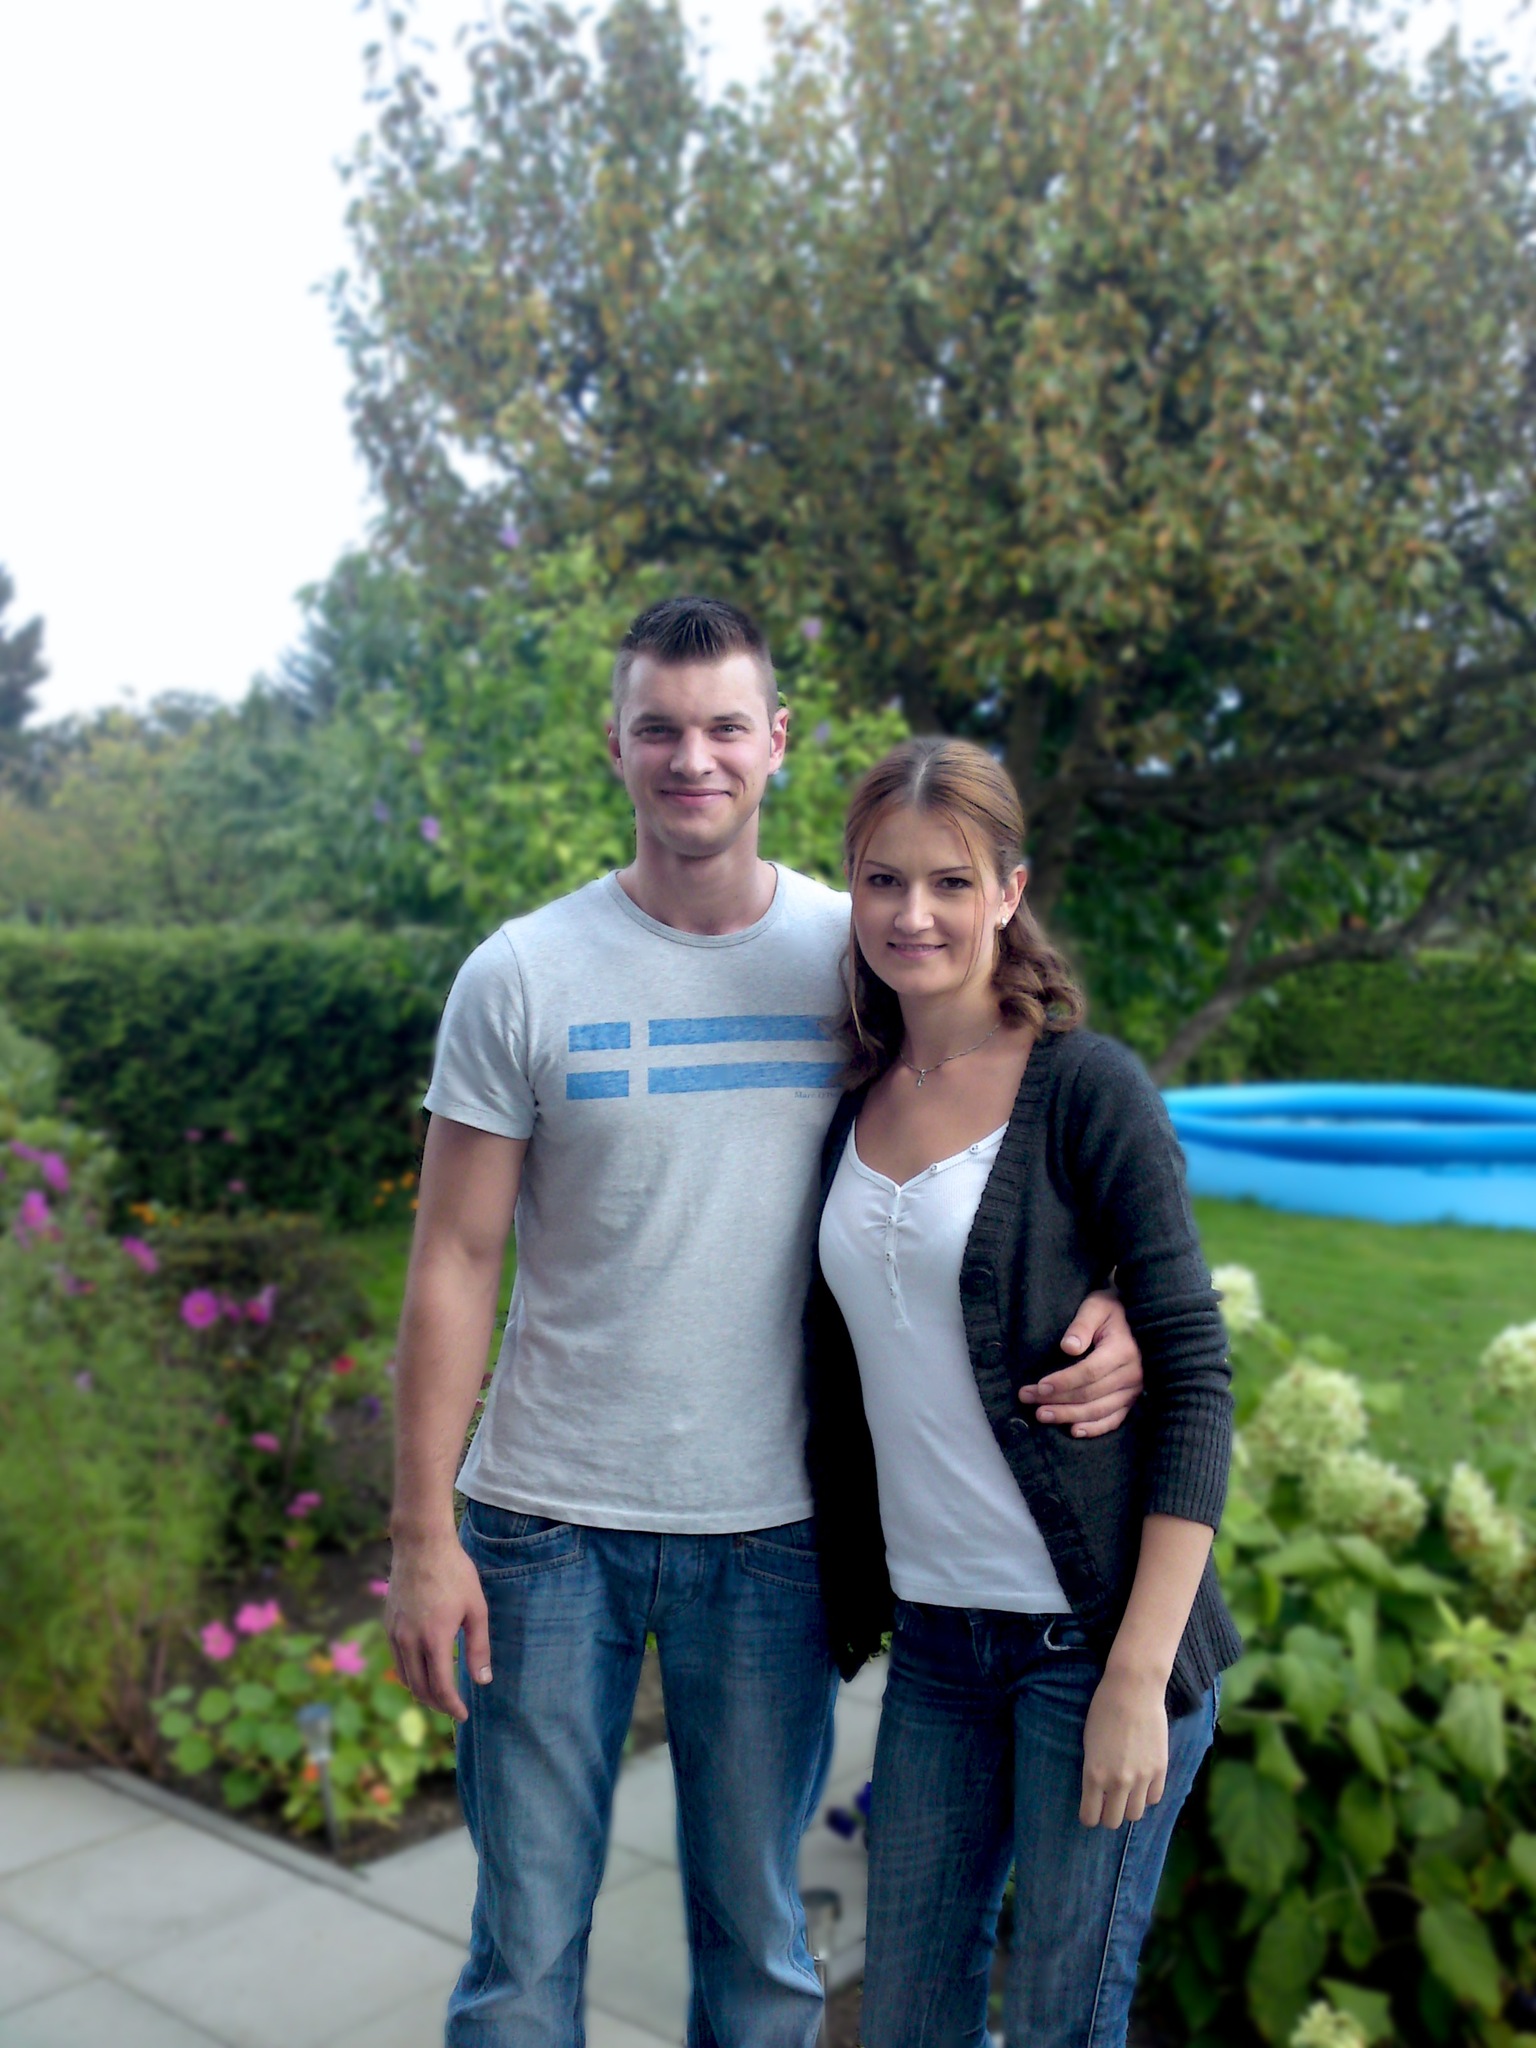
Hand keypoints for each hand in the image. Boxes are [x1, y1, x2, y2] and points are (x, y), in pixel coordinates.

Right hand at [386, 1531, 491, 1723]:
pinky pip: (397, 1660)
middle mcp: (409, 1641)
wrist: (421, 1545)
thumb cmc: (454, 1573)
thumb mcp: (475, 1608)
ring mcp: (395, 1633)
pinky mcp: (388, 1625)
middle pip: (420, 1689)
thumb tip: (482, 1680)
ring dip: (421, 1692)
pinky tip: (424, 1670)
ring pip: (405, 1677)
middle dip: (437, 1704)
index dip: (452, 1706)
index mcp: (434, 1639)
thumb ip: (478, 1647)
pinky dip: (410, 1673)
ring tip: (439, 1694)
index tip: (463, 1715)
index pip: (441, 1688)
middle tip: (453, 1708)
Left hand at [1018, 1290, 1143, 1436]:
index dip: (1063, 1382)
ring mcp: (1134, 1390)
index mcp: (1122, 1350)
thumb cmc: (1112, 1310)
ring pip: (1099, 1410)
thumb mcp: (1096, 1307)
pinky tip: (1073, 1430)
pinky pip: (1114, 1419)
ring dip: (1069, 1416)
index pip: (1089, 1372)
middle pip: (1090, 1394)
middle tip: (1028, 1399)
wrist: (1141, 1319)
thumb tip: (1068, 1347)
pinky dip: (1094, 1428)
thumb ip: (1082, 1325)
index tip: (1038, 1386)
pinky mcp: (1132, 1399)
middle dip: (1057, 1399)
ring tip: (1042, 1415)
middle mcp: (1132, 1374)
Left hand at [1079, 1665, 1167, 1827]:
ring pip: (1135, 1814)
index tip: (1090, 1811)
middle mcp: (1118, 1781)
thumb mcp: (1088, 1743)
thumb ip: (1094, 1772)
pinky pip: (1154, 1798)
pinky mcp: (1160, 1769)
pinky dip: (1147, 1795)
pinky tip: (1141, 1783)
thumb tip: (1098, 1794)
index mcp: (1094, 1774)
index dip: (1089, 1817)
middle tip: (1107, 1804)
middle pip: (1114, 1821)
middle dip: (1108, 1816)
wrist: (1133, 1689)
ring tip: (1125, 1794)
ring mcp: (1141, 1777)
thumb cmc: (1103, 1710)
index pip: (1090, 1817)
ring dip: (1128, 1807)